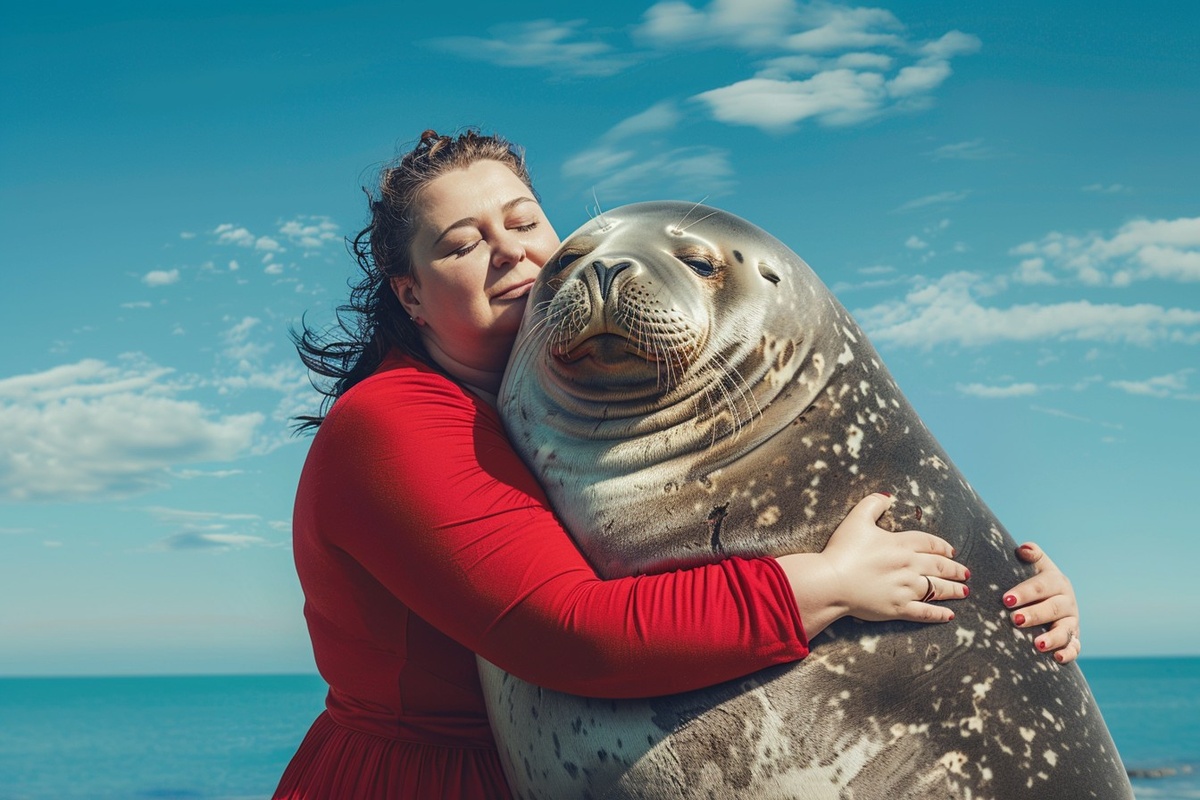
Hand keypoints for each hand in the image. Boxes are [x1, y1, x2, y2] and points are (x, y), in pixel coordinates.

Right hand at [778, 493, 968, 637]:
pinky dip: (938, 614)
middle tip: (965, 573)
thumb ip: (873, 504)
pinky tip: (949, 615)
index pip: (929, 543)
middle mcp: (909, 566)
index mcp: (901, 544)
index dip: (941, 546)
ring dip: (952, 590)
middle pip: (938, 566)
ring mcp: (905, 589)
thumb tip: (888, 496)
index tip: (951, 551)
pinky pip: (924, 612)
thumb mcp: (856, 519)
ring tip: (964, 591)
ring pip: (936, 589)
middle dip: (954, 569)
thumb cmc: (842, 550)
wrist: (832, 582)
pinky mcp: (898, 608)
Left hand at [1003, 542, 1080, 663]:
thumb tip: (1024, 549)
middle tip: (1016, 620)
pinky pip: (1075, 648)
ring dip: (1053, 638)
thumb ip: (1032, 555)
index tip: (1006, 599)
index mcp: (1056, 581)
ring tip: (1038, 644)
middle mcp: (1067, 601)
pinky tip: (1057, 658)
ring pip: (1065, 630)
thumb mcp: (1035, 566)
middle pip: (1052, 608)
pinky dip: (1068, 653)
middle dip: (1035, 614)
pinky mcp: (1073, 639)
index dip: (1025, 592)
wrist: (1050, 599)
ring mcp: (1071, 621)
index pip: (1041, 586)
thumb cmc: (1034, 582)